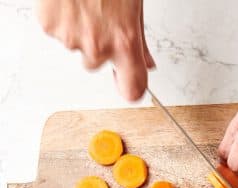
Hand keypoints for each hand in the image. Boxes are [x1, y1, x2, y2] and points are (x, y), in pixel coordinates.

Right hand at [37, 0, 154, 100]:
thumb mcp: (133, 7)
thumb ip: (139, 40)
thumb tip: (147, 62)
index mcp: (124, 41)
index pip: (132, 89)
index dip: (130, 88)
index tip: (127, 82)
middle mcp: (97, 46)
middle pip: (96, 65)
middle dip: (97, 45)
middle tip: (98, 15)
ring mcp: (71, 38)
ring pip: (75, 46)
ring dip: (78, 29)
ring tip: (83, 1)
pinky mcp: (49, 25)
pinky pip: (55, 30)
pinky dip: (59, 17)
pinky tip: (68, 0)